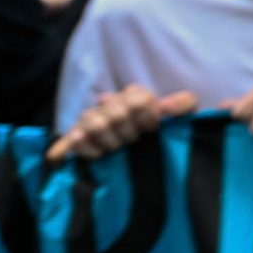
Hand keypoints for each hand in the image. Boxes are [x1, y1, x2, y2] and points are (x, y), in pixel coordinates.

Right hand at [47, 84, 196, 160]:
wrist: (152, 148)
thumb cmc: (168, 128)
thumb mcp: (186, 113)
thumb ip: (183, 104)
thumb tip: (164, 107)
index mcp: (135, 96)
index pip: (138, 100)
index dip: (147, 118)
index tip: (153, 128)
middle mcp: (111, 105)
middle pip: (116, 113)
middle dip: (128, 131)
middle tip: (133, 140)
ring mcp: (93, 121)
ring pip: (94, 124)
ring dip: (109, 140)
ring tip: (115, 148)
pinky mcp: (80, 139)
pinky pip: (71, 140)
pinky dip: (72, 146)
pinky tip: (66, 156)